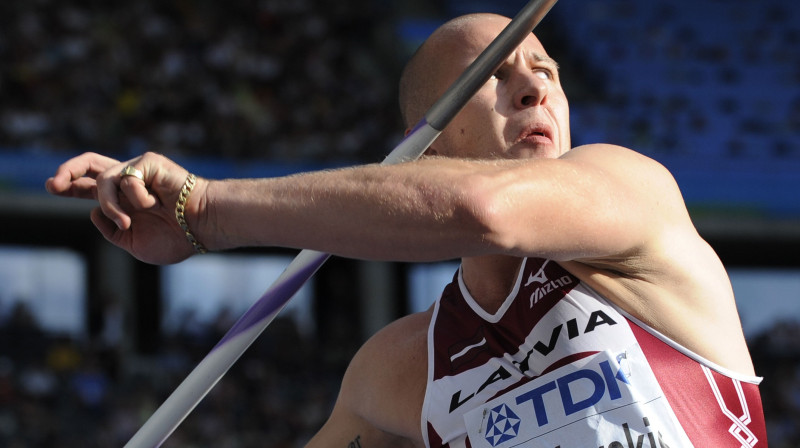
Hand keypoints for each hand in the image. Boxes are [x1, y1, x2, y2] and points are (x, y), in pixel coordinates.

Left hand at [45, 152, 205, 263]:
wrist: (202, 227)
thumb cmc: (175, 238)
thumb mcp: (133, 242)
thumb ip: (110, 230)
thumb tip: (93, 211)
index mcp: (123, 199)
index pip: (89, 186)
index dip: (68, 184)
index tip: (52, 187)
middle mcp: (128, 180)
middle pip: (89, 164)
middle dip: (67, 171)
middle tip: (54, 184)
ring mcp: (138, 169)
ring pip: (104, 180)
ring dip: (110, 205)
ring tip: (126, 223)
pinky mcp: (149, 163)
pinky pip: (126, 178)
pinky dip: (135, 197)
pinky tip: (153, 205)